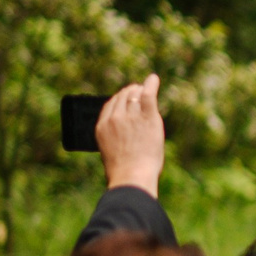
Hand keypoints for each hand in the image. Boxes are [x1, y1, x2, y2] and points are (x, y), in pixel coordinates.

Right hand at [96, 75, 166, 197]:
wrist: (132, 176)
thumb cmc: (123, 170)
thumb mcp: (111, 151)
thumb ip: (114, 137)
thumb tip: (122, 135)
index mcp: (102, 127)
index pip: (110, 105)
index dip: (119, 100)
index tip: (126, 98)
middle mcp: (114, 118)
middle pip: (122, 97)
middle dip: (130, 92)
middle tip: (138, 90)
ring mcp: (130, 116)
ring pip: (135, 95)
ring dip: (140, 90)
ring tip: (146, 87)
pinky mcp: (147, 117)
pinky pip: (148, 95)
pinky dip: (151, 85)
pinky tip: (154, 79)